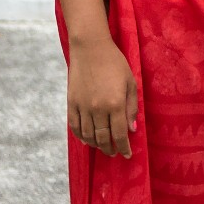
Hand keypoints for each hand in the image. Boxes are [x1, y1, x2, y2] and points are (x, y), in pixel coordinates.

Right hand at [67, 34, 138, 156]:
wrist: (90, 48)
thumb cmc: (115, 63)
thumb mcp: (130, 83)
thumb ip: (131, 107)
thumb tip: (132, 129)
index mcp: (115, 104)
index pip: (119, 134)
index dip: (124, 147)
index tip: (127, 155)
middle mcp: (98, 109)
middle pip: (103, 138)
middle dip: (110, 149)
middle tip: (114, 153)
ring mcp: (82, 107)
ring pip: (88, 135)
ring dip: (96, 145)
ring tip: (102, 147)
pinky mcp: (71, 103)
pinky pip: (75, 126)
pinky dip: (81, 136)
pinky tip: (87, 139)